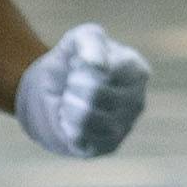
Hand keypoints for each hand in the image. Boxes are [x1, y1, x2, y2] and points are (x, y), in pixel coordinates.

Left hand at [17, 23, 151, 159]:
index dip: (80, 67)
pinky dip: (67, 126)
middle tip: (70, 86)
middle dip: (71, 87)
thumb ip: (89, 41)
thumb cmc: (70, 65)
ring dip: (68, 106)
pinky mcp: (108, 146)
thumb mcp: (76, 40)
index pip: (105, 70)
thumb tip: (97, 65)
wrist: (49, 94)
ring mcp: (125, 126)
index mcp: (137, 71)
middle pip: (95, 93)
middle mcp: (137, 101)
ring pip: (88, 116)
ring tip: (71, 102)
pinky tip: (70, 121)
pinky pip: (82, 138)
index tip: (77, 66)